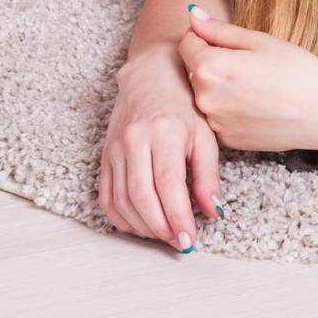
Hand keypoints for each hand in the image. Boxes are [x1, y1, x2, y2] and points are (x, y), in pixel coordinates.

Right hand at [99, 45, 222, 251]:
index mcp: (165, 132)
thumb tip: (213, 211)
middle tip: (178, 243)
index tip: (188, 240)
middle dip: (160, 227)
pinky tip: (140, 224)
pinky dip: (121, 217)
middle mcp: (135, 141)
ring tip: (164, 235)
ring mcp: (115, 148)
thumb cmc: (186, 103)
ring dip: (142, 225)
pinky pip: (106, 195)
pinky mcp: (104, 155)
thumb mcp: (206, 133)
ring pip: (121, 200)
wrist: (152, 74)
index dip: (177, 217)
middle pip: (141, 196)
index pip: (168, 185)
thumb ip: (208, 174)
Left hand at [179, 7, 317, 153]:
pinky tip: (258, 105)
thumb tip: (192, 14)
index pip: (185, 44)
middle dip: (211, 63)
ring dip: (219, 88)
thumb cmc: (300, 71)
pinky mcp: (227, 141)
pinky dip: (230, 110)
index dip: (203, 37)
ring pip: (205, 96)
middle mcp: (204, 98)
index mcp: (211, 68)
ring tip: (255, 86)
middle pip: (193, 72)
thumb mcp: (261, 41)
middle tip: (248, 64)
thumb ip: (221, 30)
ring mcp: (214, 123)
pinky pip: (217, 118)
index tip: (226, 41)